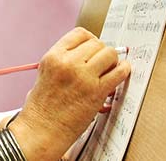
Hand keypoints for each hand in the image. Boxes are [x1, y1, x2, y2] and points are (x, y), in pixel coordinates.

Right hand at [9, 28, 130, 160]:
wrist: (41, 130)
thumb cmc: (41, 107)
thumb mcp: (44, 73)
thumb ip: (63, 60)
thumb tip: (86, 54)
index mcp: (53, 56)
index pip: (80, 34)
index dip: (91, 40)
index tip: (94, 47)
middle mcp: (68, 63)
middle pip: (97, 43)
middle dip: (102, 51)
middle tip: (103, 62)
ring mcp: (83, 76)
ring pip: (109, 54)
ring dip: (113, 61)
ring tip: (110, 69)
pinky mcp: (96, 91)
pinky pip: (119, 73)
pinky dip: (124, 70)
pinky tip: (122, 72)